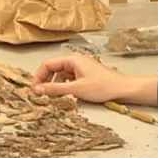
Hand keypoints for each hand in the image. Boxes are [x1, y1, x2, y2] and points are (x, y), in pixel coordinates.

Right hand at [32, 53, 152, 105]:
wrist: (123, 89)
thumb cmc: (103, 86)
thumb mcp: (75, 89)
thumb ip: (54, 89)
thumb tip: (37, 90)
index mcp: (72, 59)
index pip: (47, 65)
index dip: (39, 77)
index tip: (34, 90)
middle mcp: (75, 61)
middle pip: (53, 69)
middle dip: (46, 81)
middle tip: (40, 95)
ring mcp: (81, 68)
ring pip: (61, 76)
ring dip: (55, 85)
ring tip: (52, 97)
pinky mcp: (85, 75)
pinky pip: (69, 80)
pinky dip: (64, 87)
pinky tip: (65, 96)